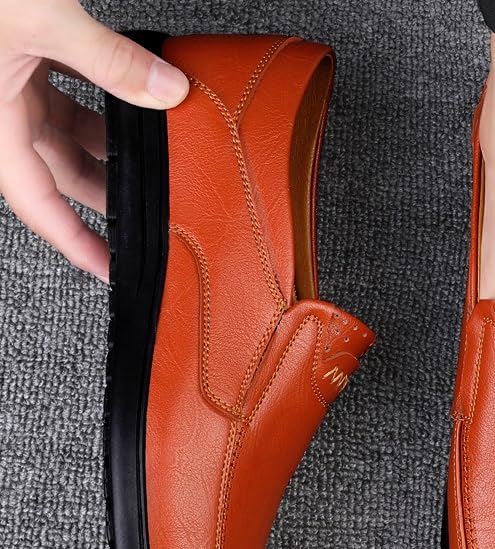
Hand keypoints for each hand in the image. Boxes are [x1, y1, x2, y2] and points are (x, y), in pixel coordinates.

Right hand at [0, 1, 188, 279]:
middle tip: (153, 206)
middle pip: (58, 170)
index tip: (112, 269)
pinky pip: (58, 90)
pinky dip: (93, 96)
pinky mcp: (12, 52)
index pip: (40, 206)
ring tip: (153, 150)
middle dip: (106, 189)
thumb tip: (169, 91)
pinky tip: (127, 96)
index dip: (78, 242)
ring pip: (60, 130)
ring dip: (107, 140)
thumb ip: (108, 60)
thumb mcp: (40, 18)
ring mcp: (2, 81)